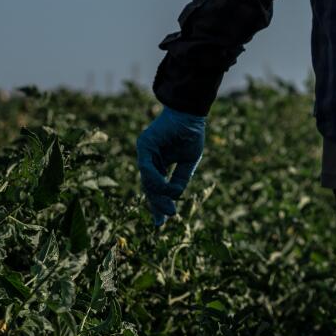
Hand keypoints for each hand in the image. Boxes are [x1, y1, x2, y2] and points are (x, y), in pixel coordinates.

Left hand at [136, 106, 206, 225]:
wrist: (191, 113)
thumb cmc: (191, 134)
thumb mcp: (188, 162)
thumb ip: (180, 178)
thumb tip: (174, 196)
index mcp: (159, 163)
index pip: (155, 187)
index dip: (158, 204)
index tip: (161, 221)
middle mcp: (149, 159)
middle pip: (149, 186)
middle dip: (156, 205)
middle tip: (162, 221)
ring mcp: (145, 152)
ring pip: (147, 180)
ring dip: (158, 196)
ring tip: (169, 210)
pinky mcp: (144, 145)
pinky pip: (147, 167)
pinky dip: (155, 179)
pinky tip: (164, 189)